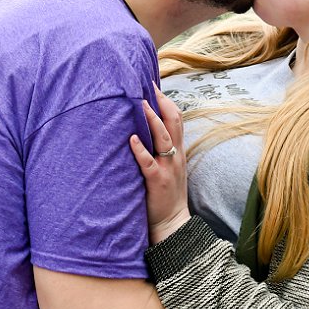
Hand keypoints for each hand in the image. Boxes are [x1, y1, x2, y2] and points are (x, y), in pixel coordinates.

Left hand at [130, 91, 191, 244]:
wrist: (173, 224)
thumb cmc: (164, 193)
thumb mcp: (168, 167)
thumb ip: (160, 148)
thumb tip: (142, 127)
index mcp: (177, 150)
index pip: (176, 118)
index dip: (166, 100)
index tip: (152, 84)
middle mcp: (175, 155)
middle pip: (173, 121)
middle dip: (161, 101)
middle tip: (146, 85)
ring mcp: (167, 168)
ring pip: (163, 138)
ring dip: (151, 120)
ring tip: (140, 104)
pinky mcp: (157, 181)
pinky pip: (149, 163)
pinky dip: (140, 149)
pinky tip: (132, 139)